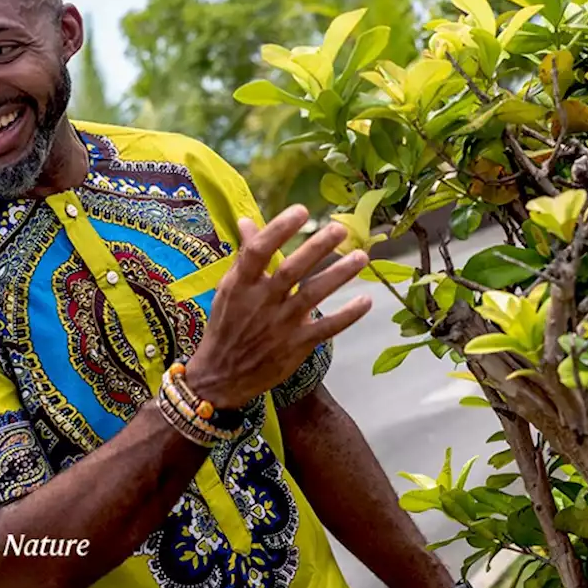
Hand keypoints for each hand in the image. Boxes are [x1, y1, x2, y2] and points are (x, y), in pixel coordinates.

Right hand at [186, 204, 371, 408]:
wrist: (221, 376)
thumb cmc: (226, 326)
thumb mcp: (229, 289)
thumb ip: (244, 255)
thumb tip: (245, 220)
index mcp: (241, 284)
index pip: (258, 251)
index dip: (279, 229)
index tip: (301, 211)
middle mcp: (261, 302)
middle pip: (291, 270)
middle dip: (317, 248)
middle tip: (341, 228)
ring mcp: (280, 325)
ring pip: (313, 295)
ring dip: (339, 275)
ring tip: (361, 256)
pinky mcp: (296, 346)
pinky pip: (326, 328)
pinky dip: (347, 316)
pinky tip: (365, 300)